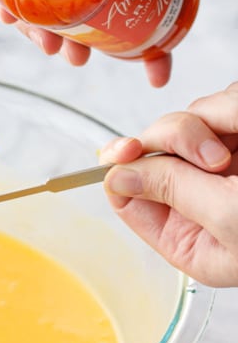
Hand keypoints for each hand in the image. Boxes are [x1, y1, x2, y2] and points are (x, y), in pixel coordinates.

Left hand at [99, 82, 237, 286]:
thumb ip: (173, 191)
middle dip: (176, 140)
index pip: (129, 199)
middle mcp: (204, 200)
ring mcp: (227, 164)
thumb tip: (117, 173)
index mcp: (190, 239)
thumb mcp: (228, 217)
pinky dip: (232, 108)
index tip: (128, 150)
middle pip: (153, 151)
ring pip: (190, 119)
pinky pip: (224, 103)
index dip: (121, 169)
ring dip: (213, 121)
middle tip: (212, 155)